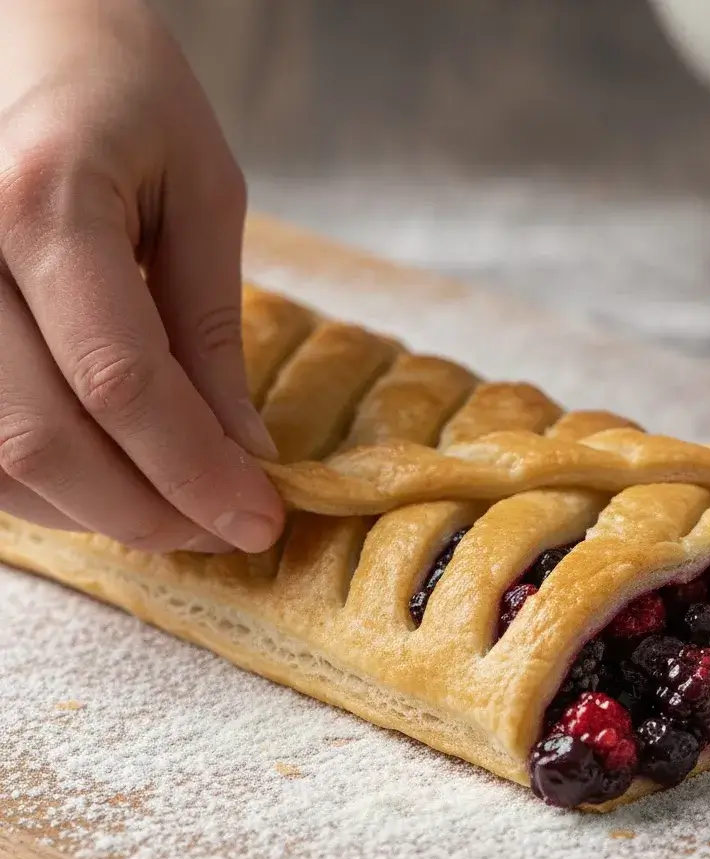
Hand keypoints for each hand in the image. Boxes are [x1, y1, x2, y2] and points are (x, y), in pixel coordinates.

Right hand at [0, 0, 283, 553]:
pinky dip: (42, 488)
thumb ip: (210, 331)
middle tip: (225, 531)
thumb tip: (241, 453)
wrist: (20, 30)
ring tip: (179, 512)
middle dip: (150, 512)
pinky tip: (108, 483)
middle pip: (43, 439)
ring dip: (95, 512)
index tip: (258, 520)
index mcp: (40, 201)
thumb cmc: (122, 93)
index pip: (120, 382)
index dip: (194, 472)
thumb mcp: (201, 194)